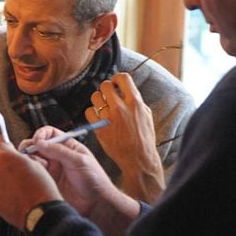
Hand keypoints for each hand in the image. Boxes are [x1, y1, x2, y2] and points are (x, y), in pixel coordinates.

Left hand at [0, 135, 62, 229]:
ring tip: (19, 186)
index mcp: (5, 158)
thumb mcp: (35, 163)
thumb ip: (19, 157)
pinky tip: (15, 195)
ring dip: (3, 178)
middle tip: (19, 172)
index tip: (5, 146)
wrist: (40, 212)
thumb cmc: (40, 189)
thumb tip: (14, 156)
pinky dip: (1, 191)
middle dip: (4, 165)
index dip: (2, 143)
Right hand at [25, 130, 142, 235]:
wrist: (95, 203)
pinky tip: (34, 174)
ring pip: (34, 159)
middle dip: (30, 146)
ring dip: (29, 159)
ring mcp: (52, 169)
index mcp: (68, 146)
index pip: (50, 133)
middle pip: (38, 145)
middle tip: (26, 152)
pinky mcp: (47, 182)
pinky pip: (35, 173)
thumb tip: (40, 142)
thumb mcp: (79, 161)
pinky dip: (30, 171)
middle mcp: (58, 156)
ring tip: (32, 165)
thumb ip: (59, 150)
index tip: (36, 140)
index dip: (41, 134)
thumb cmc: (94, 180)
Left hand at [88, 73, 164, 202]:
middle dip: (106, 88)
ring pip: (95, 96)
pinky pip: (89, 112)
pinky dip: (92, 113)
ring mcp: (108, 118)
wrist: (138, 158)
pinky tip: (99, 117)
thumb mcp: (145, 114)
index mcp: (135, 102)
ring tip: (103, 107)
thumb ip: (135, 100)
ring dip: (98, 99)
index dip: (117, 78)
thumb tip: (125, 89)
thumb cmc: (144, 137)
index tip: (116, 84)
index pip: (122, 77)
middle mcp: (120, 108)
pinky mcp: (99, 128)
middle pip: (105, 85)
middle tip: (108, 95)